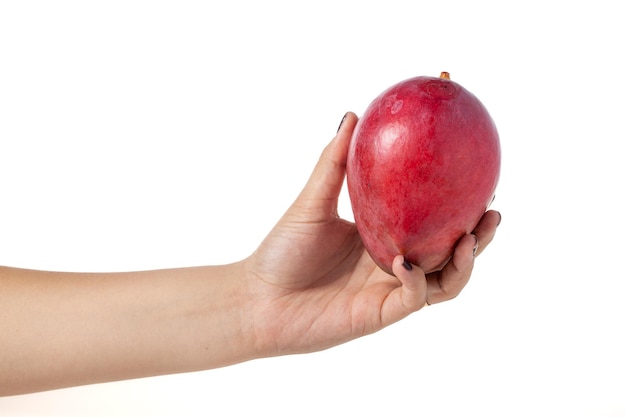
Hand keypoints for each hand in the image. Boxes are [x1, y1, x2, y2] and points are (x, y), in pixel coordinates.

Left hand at [243, 112, 500, 356]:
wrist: (257, 300)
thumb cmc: (281, 252)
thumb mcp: (312, 201)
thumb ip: (334, 163)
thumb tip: (352, 114)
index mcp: (383, 236)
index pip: (431, 219)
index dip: (459, 202)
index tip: (479, 173)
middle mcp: (393, 264)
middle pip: (450, 252)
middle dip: (479, 235)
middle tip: (493, 209)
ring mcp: (389, 291)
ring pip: (444, 281)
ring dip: (465, 262)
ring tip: (473, 237)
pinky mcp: (379, 315)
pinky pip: (412, 299)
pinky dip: (416, 281)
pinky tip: (405, 262)